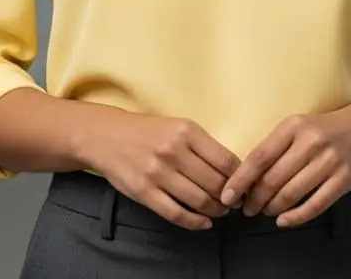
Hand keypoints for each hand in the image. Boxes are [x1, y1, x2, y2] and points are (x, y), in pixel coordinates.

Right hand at [82, 110, 241, 230]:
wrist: (106, 136)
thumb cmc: (148, 131)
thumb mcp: (177, 126)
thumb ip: (202, 145)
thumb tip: (231, 171)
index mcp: (186, 131)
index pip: (225, 160)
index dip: (239, 178)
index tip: (244, 186)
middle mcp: (173, 150)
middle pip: (214, 183)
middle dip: (229, 198)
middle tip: (233, 203)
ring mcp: (158, 172)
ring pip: (198, 200)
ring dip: (215, 211)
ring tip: (219, 212)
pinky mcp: (144, 192)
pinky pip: (176, 213)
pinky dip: (194, 222)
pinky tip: (203, 223)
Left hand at [220, 103, 350, 228]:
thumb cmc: (324, 129)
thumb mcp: (298, 126)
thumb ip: (277, 147)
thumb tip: (246, 176)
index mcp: (294, 126)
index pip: (260, 156)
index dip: (241, 179)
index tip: (227, 195)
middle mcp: (311, 143)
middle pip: (273, 179)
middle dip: (255, 199)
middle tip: (247, 208)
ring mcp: (329, 162)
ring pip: (291, 194)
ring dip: (272, 208)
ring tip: (264, 212)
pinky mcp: (343, 180)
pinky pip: (314, 204)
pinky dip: (295, 217)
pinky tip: (283, 221)